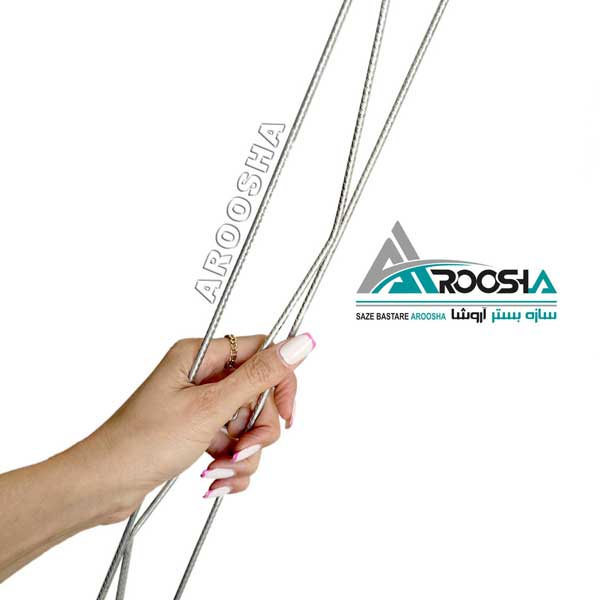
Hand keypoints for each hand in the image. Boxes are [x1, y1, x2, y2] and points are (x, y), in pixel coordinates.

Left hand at [86, 333, 315, 521]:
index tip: (285, 415)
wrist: (104, 485)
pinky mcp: (199, 430)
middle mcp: (202, 375)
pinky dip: (231, 464)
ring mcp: (201, 404)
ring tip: (219, 472)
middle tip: (241, 451)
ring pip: (249, 424)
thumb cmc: (144, 442)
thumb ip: (259, 376)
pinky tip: (215, 481)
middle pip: (259, 395)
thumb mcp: (210, 407)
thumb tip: (301, 342)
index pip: (262, 352)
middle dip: (257, 431)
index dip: (280, 383)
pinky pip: (234, 443)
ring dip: (244, 454)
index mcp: (201, 355)